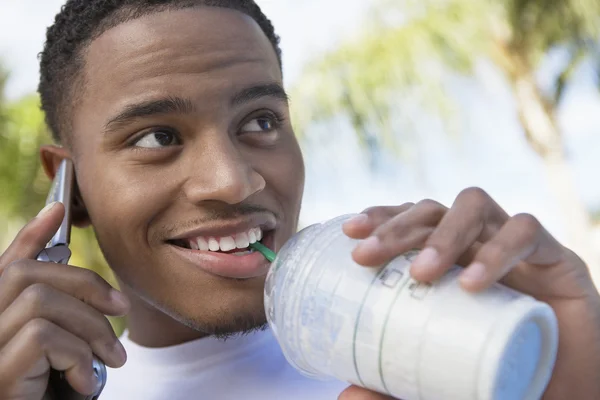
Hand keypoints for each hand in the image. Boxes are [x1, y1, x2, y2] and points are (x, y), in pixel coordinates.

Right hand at [0, 202, 129, 399]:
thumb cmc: (50, 399)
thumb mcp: (61, 352)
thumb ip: (62, 312)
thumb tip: (73, 263)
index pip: (5, 265)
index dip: (31, 233)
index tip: (60, 207)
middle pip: (26, 275)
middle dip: (84, 284)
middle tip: (120, 309)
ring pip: (41, 302)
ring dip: (90, 328)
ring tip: (110, 359)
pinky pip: (42, 338)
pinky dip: (76, 355)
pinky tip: (84, 382)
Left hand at [339, 188, 599, 399]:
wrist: (567, 396)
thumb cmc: (500, 379)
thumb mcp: (441, 383)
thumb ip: (396, 389)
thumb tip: (343, 397)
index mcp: (450, 261)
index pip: (411, 220)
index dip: (382, 218)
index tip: (350, 233)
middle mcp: (478, 245)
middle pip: (432, 209)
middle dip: (397, 227)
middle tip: (366, 256)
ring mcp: (515, 247)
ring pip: (474, 206)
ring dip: (442, 233)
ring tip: (421, 272)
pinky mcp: (556, 260)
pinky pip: (526, 233)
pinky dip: (497, 251)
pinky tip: (472, 283)